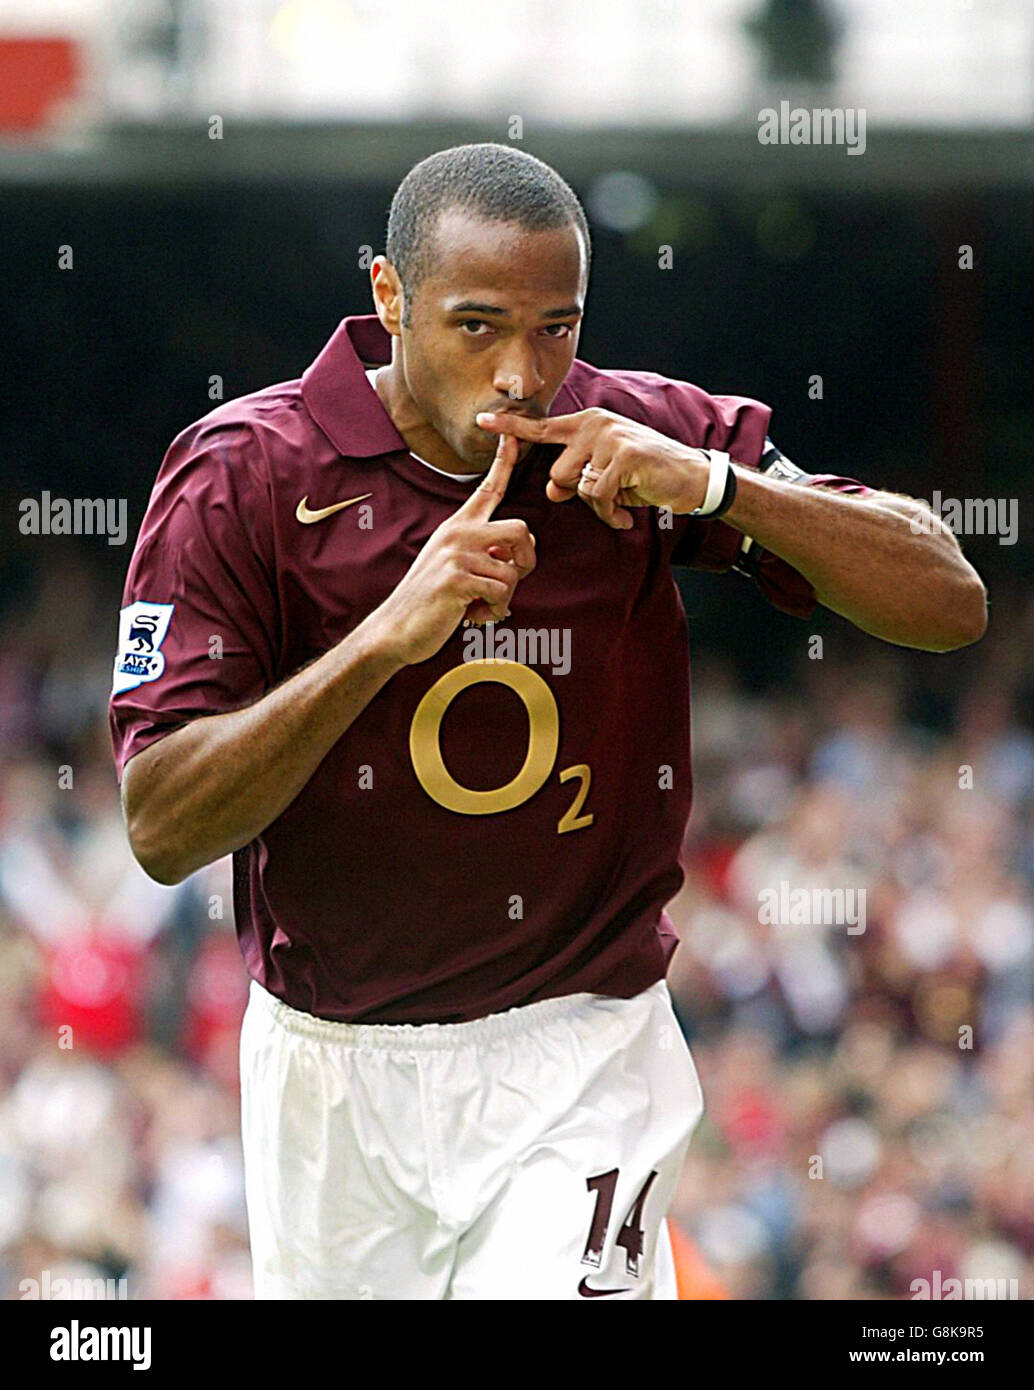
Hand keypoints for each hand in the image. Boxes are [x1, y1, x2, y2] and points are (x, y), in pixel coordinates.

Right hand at [370, 432, 535, 665]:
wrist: (396, 630)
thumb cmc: (431, 603)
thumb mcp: (455, 567)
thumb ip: (484, 554)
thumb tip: (517, 556)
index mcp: (458, 527)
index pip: (488, 489)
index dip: (503, 461)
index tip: (512, 435)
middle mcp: (458, 533)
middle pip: (521, 529)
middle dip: (526, 562)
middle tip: (506, 585)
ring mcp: (456, 554)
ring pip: (513, 570)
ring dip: (504, 597)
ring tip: (478, 606)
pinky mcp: (456, 578)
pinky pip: (501, 592)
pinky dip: (493, 612)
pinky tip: (470, 616)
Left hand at [477, 407, 709, 529]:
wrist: (691, 477)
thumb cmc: (645, 476)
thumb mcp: (605, 475)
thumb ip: (575, 478)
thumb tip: (553, 491)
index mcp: (587, 424)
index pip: (542, 427)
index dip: (511, 427)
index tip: (482, 419)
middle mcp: (595, 423)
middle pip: (558, 473)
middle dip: (579, 494)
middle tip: (609, 495)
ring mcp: (610, 436)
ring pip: (576, 486)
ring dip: (598, 505)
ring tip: (621, 502)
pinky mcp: (623, 455)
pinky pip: (597, 496)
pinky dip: (610, 512)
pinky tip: (627, 512)